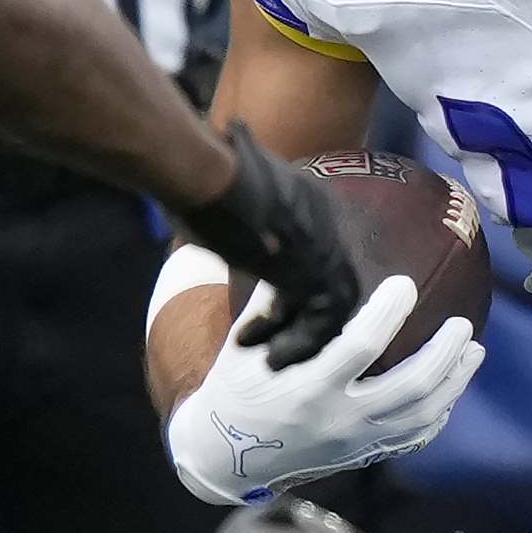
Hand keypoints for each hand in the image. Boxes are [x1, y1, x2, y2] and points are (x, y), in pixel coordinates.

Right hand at [167, 276, 481, 501]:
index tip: (406, 284)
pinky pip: (411, 438)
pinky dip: (437, 415)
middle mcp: (338, 418)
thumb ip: (271, 304)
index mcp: (307, 387)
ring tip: (472, 352)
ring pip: (422, 415)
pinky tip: (450, 393)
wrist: (227, 456)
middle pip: (411, 386)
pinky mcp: (360, 455)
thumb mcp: (243, 346)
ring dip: (454, 382)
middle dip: (444, 353)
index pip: (360, 346)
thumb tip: (296, 252)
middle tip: (463, 325)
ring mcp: (354, 442)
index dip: (388, 313)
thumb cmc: (234, 389)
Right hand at [172, 125, 364, 367]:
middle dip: (301, 314)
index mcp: (306, 197)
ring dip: (304, 335)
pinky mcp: (312, 273)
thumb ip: (233, 209)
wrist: (207, 173)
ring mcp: (323, 245)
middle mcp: (323, 219)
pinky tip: (272, 357)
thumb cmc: (199, 176)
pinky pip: (320, 320)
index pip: (314, 251)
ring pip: (332, 302)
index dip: (292, 286)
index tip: (265, 310)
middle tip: (273, 342)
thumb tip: (215, 202)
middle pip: (329, 279)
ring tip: (272, 359)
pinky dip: (301, 343)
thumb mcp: (222, 193)